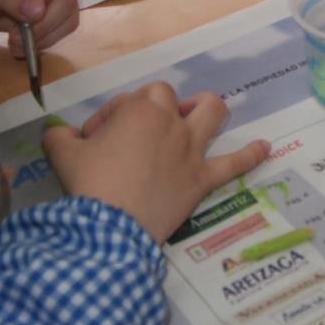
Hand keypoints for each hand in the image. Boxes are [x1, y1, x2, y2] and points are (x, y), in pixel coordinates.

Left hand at [0, 0, 78, 53]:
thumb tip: (38, 11)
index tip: (31, 12)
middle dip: (46, 21)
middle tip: (18, 35)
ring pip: (67, 17)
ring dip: (45, 35)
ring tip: (16, 43)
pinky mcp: (47, 15)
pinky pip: (58, 31)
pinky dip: (42, 42)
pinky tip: (20, 46)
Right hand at [43, 83, 270, 242]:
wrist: (110, 227)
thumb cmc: (88, 184)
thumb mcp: (62, 154)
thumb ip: (59, 137)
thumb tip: (58, 133)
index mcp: (139, 111)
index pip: (126, 100)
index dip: (109, 115)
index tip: (92, 139)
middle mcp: (170, 123)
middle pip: (166, 97)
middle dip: (148, 107)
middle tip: (129, 133)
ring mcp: (190, 151)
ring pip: (210, 113)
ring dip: (205, 109)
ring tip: (197, 113)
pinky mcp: (201, 180)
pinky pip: (233, 164)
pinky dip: (251, 155)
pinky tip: (266, 148)